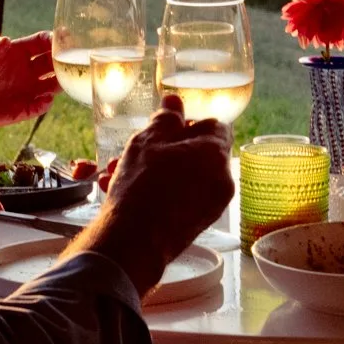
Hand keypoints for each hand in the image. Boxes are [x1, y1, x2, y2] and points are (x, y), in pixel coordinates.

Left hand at [0, 33, 58, 148]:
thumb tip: (4, 41)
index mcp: (17, 52)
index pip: (42, 43)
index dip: (54, 39)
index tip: (64, 37)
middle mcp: (27, 70)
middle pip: (53, 63)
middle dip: (64, 60)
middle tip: (71, 60)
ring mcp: (26, 90)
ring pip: (53, 85)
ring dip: (61, 83)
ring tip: (62, 81)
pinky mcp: (22, 110)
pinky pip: (39, 107)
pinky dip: (44, 104)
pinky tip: (44, 100)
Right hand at [69, 96, 233, 289]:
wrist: (134, 242)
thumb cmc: (142, 187)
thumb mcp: (149, 141)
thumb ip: (165, 118)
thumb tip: (174, 101)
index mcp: (216, 151)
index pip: (214, 125)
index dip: (188, 123)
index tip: (166, 128)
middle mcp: (222, 178)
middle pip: (198, 153)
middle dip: (166, 149)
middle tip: (140, 151)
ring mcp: (213, 205)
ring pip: (186, 177)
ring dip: (157, 171)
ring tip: (121, 172)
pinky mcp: (198, 224)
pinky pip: (183, 198)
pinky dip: (162, 192)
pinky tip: (128, 192)